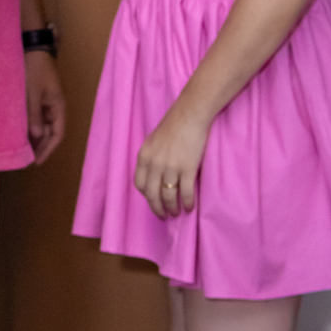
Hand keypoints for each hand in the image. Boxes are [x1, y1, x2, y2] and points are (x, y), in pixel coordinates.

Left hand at [25, 51, 64, 161]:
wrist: (32, 48)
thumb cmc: (34, 69)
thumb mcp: (33, 94)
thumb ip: (34, 115)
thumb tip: (36, 136)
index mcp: (58, 106)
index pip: (57, 134)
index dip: (48, 148)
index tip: (37, 160)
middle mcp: (55, 107)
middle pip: (50, 132)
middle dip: (41, 146)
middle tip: (28, 158)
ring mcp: (46, 103)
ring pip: (43, 126)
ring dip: (35, 137)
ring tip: (24, 150)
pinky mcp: (38, 98)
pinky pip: (37, 117)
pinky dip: (31, 126)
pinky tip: (22, 133)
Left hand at [134, 100, 209, 217]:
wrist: (190, 114)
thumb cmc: (173, 125)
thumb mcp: (153, 141)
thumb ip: (151, 158)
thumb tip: (154, 174)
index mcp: (144, 157)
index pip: (139, 184)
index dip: (146, 196)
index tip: (153, 201)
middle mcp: (154, 164)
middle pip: (152, 194)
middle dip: (157, 208)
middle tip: (163, 216)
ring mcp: (170, 167)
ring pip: (168, 197)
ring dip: (172, 208)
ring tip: (176, 213)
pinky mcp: (187, 169)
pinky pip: (186, 192)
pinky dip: (188, 203)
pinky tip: (190, 207)